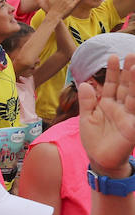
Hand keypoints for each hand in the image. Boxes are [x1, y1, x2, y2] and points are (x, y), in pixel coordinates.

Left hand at [80, 54, 134, 173]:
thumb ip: (87, 102)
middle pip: (125, 86)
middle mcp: (120, 107)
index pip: (111, 84)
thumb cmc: (94, 139)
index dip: (113, 71)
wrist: (99, 159)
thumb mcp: (86, 118)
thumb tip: (85, 83)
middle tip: (130, 54)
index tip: (112, 57)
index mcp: (108, 104)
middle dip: (128, 71)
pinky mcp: (133, 127)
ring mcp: (128, 116)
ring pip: (133, 96)